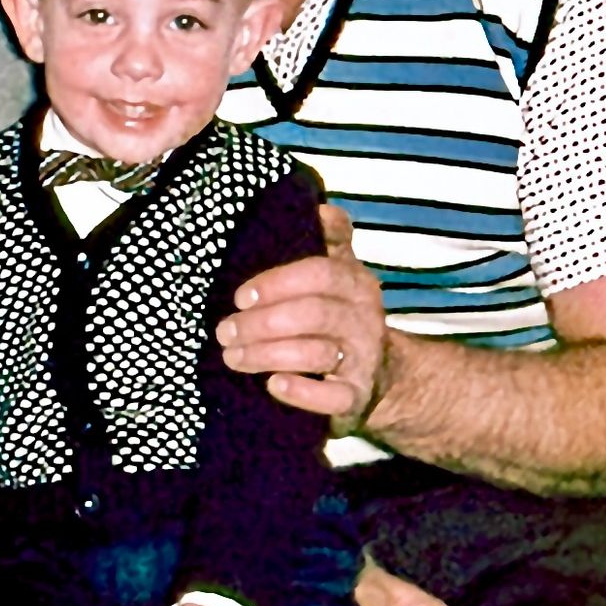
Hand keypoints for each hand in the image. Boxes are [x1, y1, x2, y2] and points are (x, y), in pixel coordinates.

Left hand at [216, 203, 386, 427]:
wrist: (382, 377)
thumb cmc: (341, 316)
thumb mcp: (341, 273)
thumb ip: (331, 240)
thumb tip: (318, 207)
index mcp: (356, 283)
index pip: (321, 273)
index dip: (278, 282)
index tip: (240, 295)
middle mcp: (364, 319)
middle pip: (313, 313)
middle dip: (262, 322)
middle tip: (224, 330)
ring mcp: (363, 360)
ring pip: (316, 353)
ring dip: (267, 354)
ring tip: (232, 356)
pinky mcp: (356, 397)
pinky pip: (333, 397)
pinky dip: (301, 391)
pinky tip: (273, 385)